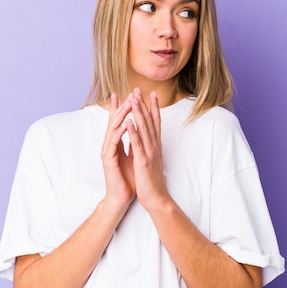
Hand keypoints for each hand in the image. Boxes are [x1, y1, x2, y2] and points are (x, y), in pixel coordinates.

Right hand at [100, 93, 136, 210]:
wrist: (121, 197)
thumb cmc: (127, 178)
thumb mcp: (131, 156)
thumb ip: (131, 144)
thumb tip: (135, 132)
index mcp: (116, 143)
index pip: (118, 122)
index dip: (121, 108)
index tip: (126, 93)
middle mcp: (110, 145)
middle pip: (114, 121)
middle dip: (121, 106)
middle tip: (128, 93)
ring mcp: (107, 151)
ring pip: (113, 129)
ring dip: (120, 116)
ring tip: (128, 104)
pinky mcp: (108, 159)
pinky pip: (113, 142)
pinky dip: (119, 132)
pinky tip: (124, 124)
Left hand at [128, 88, 170, 210]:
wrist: (157, 198)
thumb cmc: (152, 181)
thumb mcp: (151, 160)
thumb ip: (149, 148)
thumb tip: (147, 138)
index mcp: (156, 146)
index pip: (155, 123)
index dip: (153, 107)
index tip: (151, 94)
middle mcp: (155, 146)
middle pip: (149, 121)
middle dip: (143, 104)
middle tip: (138, 89)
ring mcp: (150, 153)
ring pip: (144, 129)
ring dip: (138, 113)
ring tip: (134, 99)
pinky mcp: (143, 161)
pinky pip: (137, 144)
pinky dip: (134, 132)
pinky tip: (129, 122)